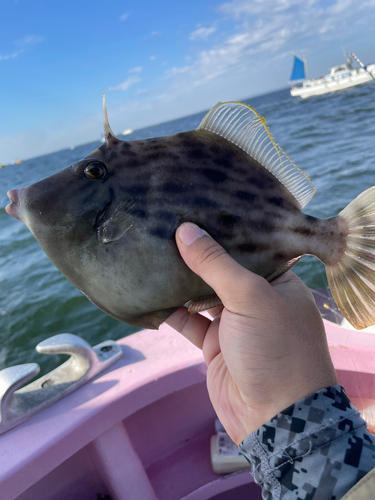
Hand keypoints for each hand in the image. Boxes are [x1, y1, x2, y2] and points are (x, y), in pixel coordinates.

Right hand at [166, 222, 337, 444]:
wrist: (275, 418)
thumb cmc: (275, 348)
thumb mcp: (250, 297)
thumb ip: (216, 264)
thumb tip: (186, 230)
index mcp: (277, 282)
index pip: (249, 248)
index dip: (224, 230)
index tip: (197, 209)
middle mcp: (257, 299)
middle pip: (222, 270)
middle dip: (197, 253)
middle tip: (167, 226)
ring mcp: (235, 323)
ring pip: (202, 295)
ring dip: (180, 281)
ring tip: (153, 252)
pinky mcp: (215, 345)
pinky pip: (189, 322)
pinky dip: (171, 311)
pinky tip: (150, 293)